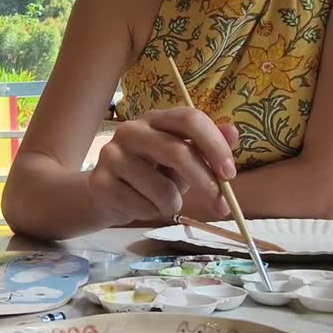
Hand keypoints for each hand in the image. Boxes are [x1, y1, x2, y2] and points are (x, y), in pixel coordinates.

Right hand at [89, 107, 238, 224]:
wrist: (108, 194)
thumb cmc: (153, 173)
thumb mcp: (183, 158)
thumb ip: (207, 146)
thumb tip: (233, 132)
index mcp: (155, 118)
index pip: (189, 119)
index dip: (214, 145)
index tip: (229, 174)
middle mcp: (131, 130)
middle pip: (177, 152)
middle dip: (205, 182)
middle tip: (220, 205)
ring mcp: (111, 155)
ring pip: (161, 188)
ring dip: (174, 206)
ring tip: (166, 205)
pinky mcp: (100, 182)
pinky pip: (142, 206)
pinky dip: (152, 213)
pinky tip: (143, 206)